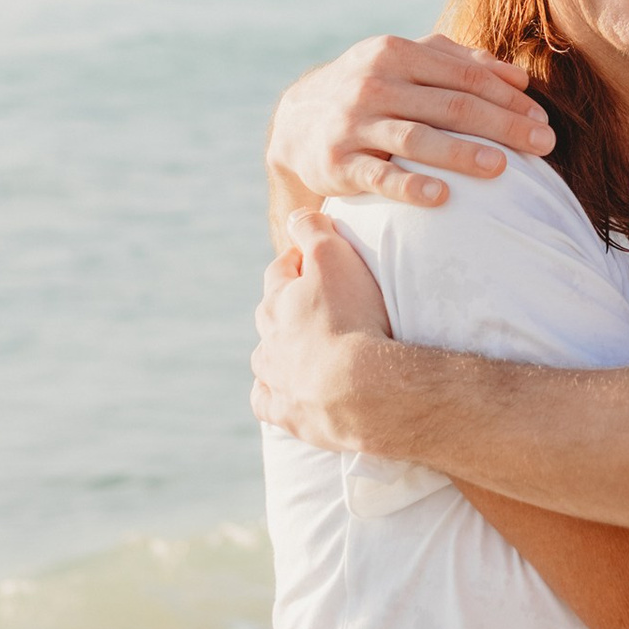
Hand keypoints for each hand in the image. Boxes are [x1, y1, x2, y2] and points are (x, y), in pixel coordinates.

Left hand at [251, 212, 393, 444]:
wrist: (361, 389)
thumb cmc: (350, 318)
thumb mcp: (334, 258)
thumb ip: (313, 230)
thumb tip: (295, 215)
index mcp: (277, 302)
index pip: (280, 271)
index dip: (299, 261)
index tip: (317, 260)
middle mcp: (268, 340)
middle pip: (271, 315)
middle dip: (289, 306)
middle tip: (321, 304)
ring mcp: (275, 379)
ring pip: (266, 360)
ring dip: (281, 351)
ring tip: (308, 349)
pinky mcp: (287, 413)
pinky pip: (266, 402)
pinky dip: (273, 393)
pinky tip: (286, 392)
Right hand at [266, 31, 553, 227]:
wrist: (297, 122)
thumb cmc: (370, 89)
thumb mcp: (404, 62)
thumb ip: (458, 62)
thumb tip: (518, 77)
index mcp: (396, 53)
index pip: (464, 75)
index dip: (507, 97)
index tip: (542, 119)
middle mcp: (375, 83)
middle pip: (451, 105)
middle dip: (503, 125)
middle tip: (543, 145)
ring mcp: (355, 124)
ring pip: (417, 137)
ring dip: (462, 153)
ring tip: (502, 168)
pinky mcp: (338, 162)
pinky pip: (379, 175)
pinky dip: (410, 185)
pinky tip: (442, 197)